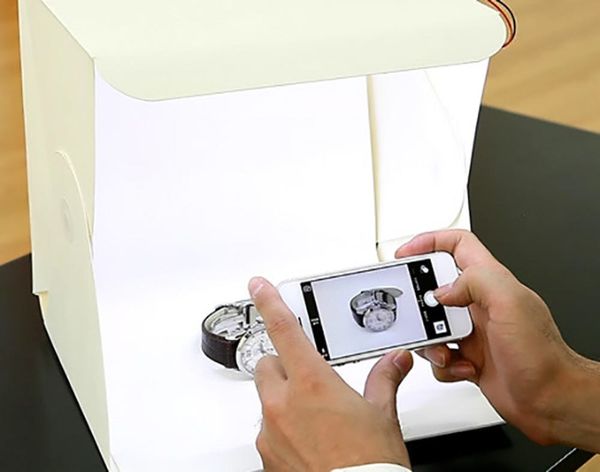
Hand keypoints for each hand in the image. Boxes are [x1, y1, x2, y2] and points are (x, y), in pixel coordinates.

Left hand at [248, 277, 413, 471]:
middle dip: (284, 366)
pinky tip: (307, 441)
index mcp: (312, 383)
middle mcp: (283, 404)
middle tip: (309, 379)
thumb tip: (396, 362)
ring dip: (282, 399)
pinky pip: (267, 431)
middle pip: (268, 364)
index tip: (259, 286)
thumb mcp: (382, 416)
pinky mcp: (266, 456)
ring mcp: (270, 432)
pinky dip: (281, 429)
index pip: (283, 328)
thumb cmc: (369, 466)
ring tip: (314, 418)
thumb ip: (385, 380)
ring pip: (266, 398)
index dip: (269, 302)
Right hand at [396, 230, 599, 450]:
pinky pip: (440, 355)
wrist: (551, 400)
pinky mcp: (469, 357)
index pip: (458, 245)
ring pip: (432, 326)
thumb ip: (476, 281)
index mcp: (491, 282)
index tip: (406, 253)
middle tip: (419, 315)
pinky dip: (444, 365)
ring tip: (446, 349)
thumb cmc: (542, 355)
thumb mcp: (511, 303)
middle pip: (436, 288)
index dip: (430, 242)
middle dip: (422, 304)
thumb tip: (441, 291)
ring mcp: (473, 331)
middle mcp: (480, 304)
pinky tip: (464, 367)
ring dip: (431, 341)